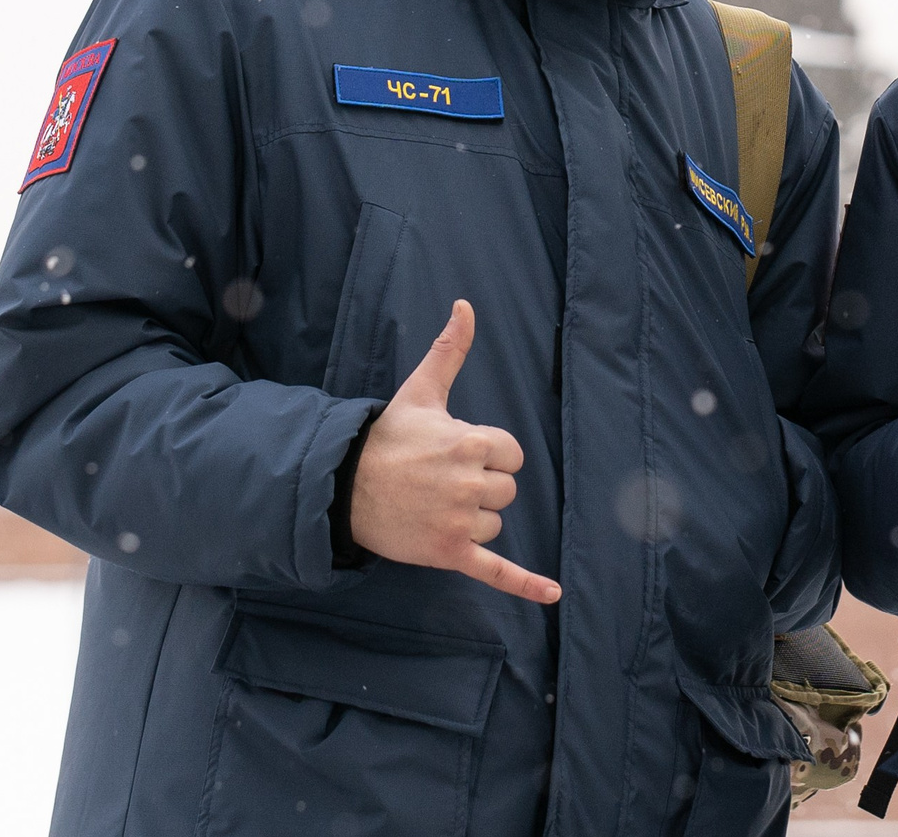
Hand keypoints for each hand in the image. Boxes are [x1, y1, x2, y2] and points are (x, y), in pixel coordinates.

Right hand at [348, 299, 560, 602]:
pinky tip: (554, 593)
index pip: (512, 454)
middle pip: (507, 490)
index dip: (489, 454)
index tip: (455, 453)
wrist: (343, 487)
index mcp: (470, 442)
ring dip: (474, 518)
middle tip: (439, 481)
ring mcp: (459, 522)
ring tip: (433, 505)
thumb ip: (450, 350)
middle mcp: (468, 483)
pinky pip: (497, 570)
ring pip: (496, 523)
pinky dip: (526, 584)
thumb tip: (466, 304)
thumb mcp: (421, 391)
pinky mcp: (450, 554)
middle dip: (481, 486)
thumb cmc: (389, 438)